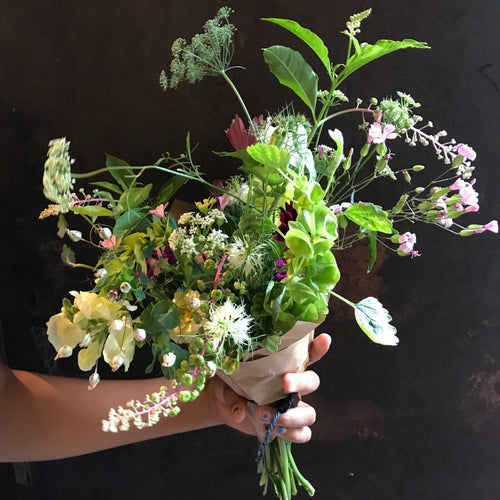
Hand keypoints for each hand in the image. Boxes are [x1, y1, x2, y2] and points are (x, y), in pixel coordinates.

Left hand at [211, 332, 330, 442]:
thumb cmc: (229, 382)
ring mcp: (292, 407)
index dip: (318, 347)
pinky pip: (302, 433)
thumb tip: (241, 412)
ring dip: (290, 417)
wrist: (222, 404)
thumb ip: (233, 395)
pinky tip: (273, 430)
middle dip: (301, 382)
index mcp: (283, 365)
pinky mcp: (288, 426)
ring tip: (264, 414)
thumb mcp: (226, 382)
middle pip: (312, 382)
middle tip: (285, 382)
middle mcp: (293, 384)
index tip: (325, 339)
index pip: (307, 353)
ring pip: (309, 414)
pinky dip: (291, 434)